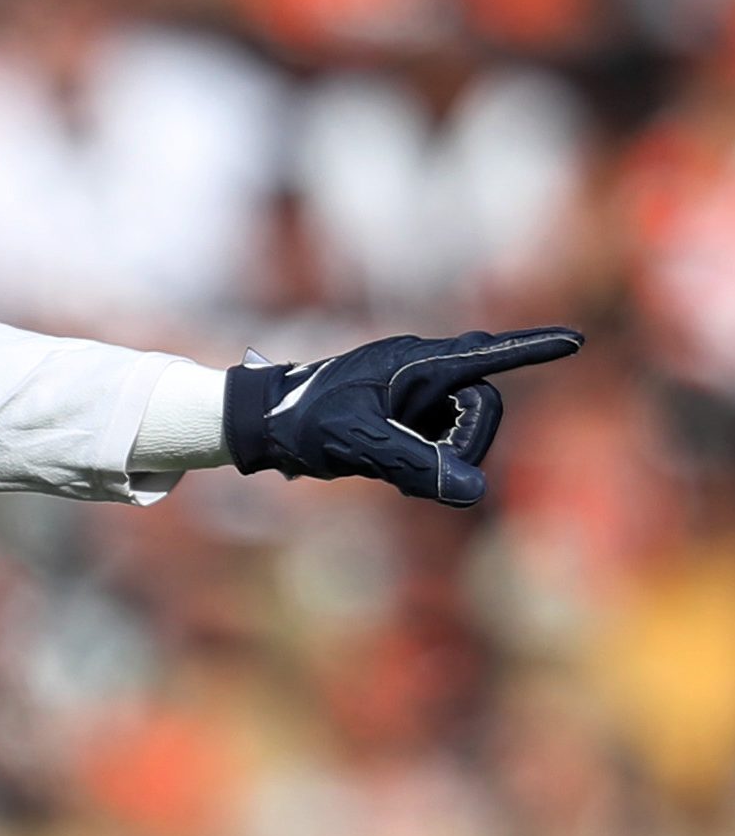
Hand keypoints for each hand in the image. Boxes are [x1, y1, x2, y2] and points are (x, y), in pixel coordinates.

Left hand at [223, 327, 582, 507]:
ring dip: (442, 456)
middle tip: (417, 469)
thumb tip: (474, 493)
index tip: (574, 342)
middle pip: (484, 408)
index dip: (532, 349)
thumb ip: (415, 465)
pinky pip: (441, 444)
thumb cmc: (304, 422)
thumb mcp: (358, 444)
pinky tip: (391, 471)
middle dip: (465, 443)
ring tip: (388, 464)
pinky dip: (427, 462)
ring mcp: (417, 394)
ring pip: (464, 431)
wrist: (261, 422)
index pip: (487, 355)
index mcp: (417, 362)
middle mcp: (424, 371)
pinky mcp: (408, 416)